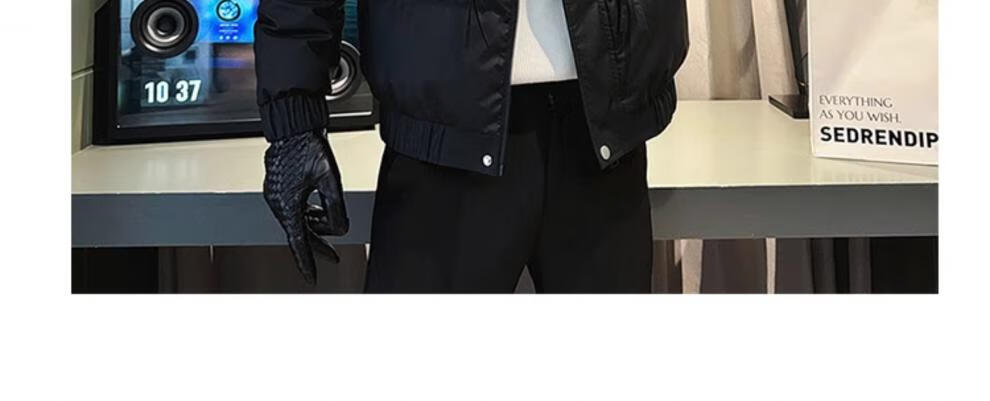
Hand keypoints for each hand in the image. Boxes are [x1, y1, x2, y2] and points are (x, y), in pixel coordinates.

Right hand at [263, 129, 349, 284]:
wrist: (294, 124)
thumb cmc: (308, 146)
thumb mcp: (330, 179)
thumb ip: (336, 208)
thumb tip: (341, 230)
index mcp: (287, 203)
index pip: (298, 241)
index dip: (306, 262)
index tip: (311, 278)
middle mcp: (277, 201)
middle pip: (299, 233)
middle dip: (317, 245)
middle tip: (333, 257)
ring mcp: (275, 194)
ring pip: (297, 220)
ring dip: (314, 224)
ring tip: (329, 221)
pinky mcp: (278, 187)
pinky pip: (294, 209)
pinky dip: (307, 213)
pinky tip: (318, 210)